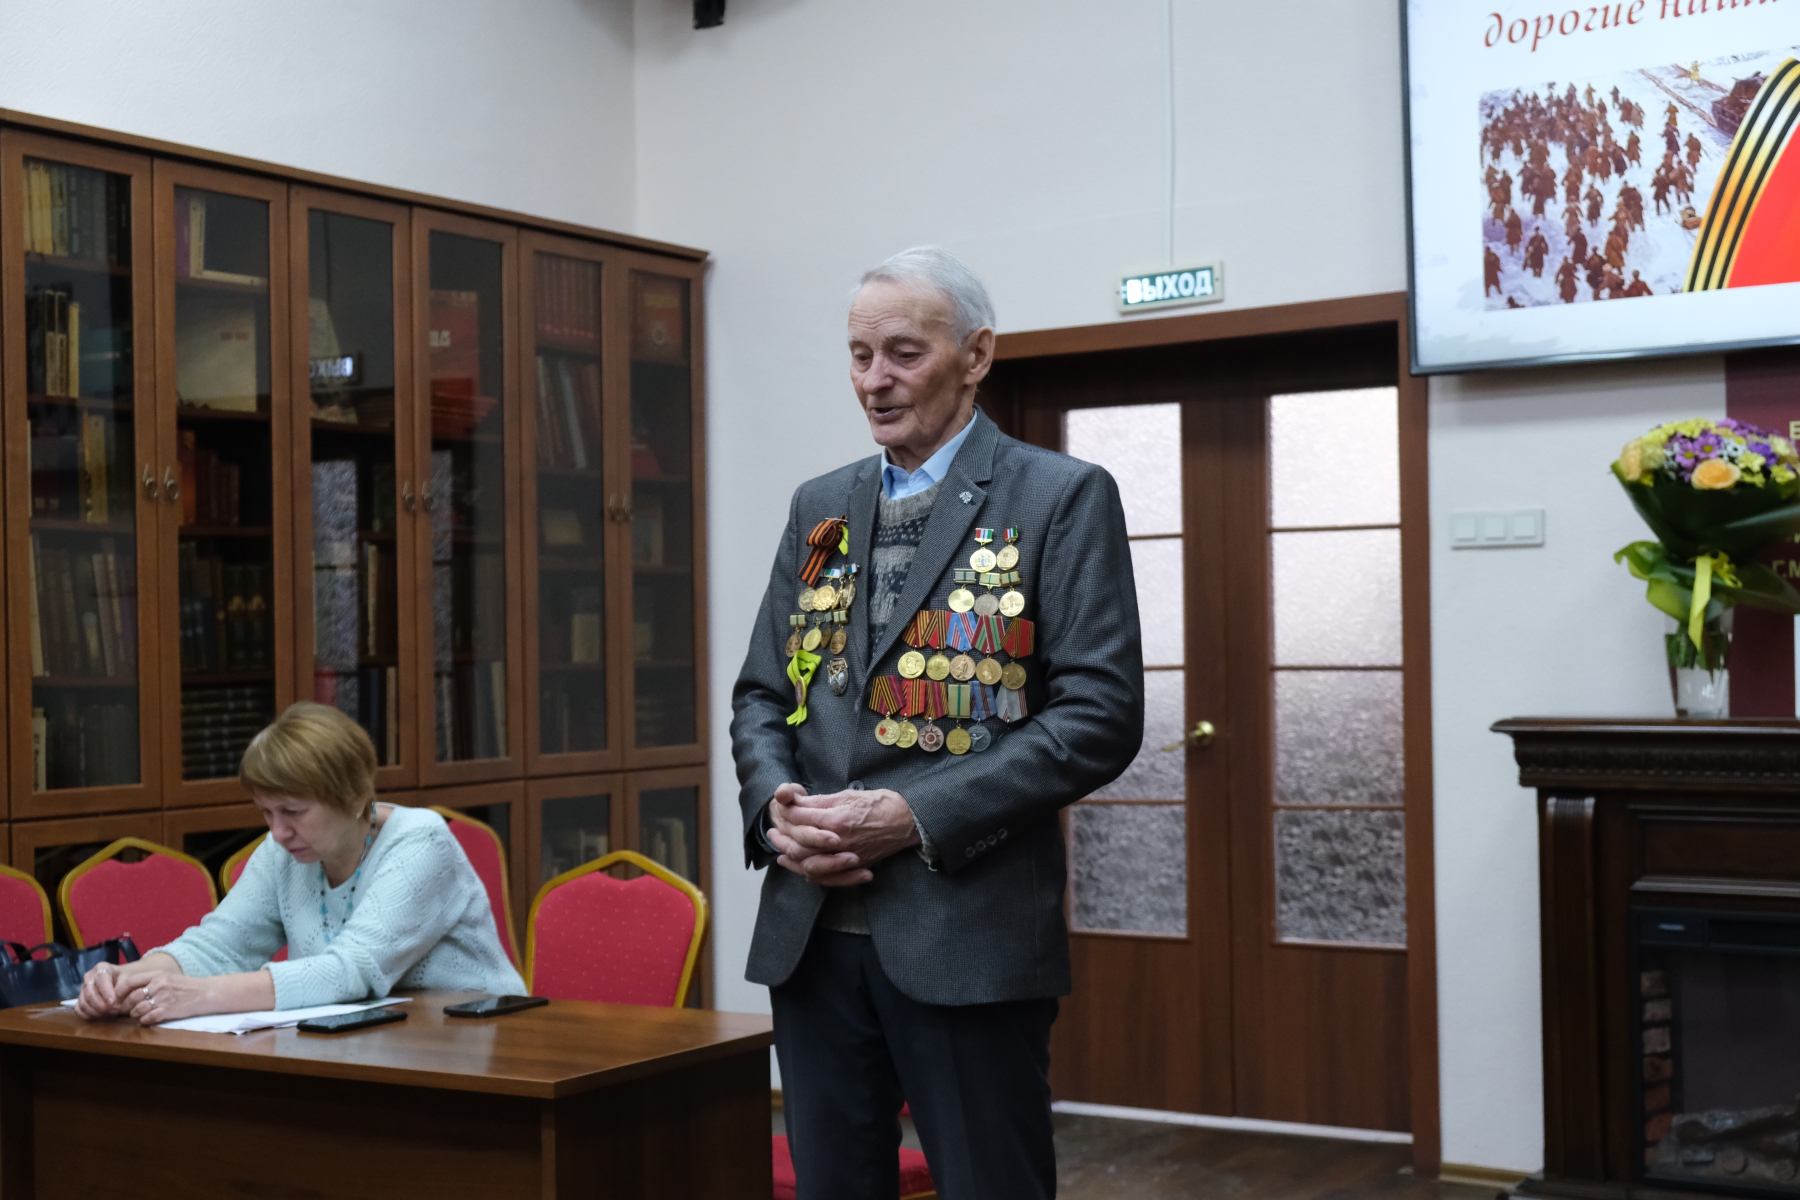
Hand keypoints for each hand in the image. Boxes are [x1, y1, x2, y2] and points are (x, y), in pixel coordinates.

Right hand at [75, 960, 132, 1018]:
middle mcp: (89, 976)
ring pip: (83, 1002)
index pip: (101, 980)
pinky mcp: (80, 998)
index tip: (113, 1003)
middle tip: (113, 1012)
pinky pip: (78, 1008)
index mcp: (102, 968)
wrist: (125, 981)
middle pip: (90, 993)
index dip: (106, 993)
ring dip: (95, 1011)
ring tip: (108, 1015)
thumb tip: (115, 1003)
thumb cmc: (128, 979)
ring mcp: (83, 988)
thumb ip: (123, 990)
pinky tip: (99, 1016)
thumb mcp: (130, 980)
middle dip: (101, 1005)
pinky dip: (87, 1014)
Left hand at [118, 969, 212, 1026]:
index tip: (116, 998)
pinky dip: (144, 1020)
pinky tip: (146, 1020)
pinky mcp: (168, 1010)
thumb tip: (131, 990)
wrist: (207, 993)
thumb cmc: (188, 986)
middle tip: (123, 1010)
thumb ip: (151, 981)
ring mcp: (163, 998)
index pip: (131, 982)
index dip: (119, 991)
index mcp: (158, 975)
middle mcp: (159, 985)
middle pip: (132, 997)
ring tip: (136, 1015)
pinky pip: (148, 1018)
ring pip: (138, 1009)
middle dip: (125, 1006)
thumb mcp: (169, 977)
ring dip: (134, 1014)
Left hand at [769, 786, 919, 886]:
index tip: (780, 809)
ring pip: (809, 864)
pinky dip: (812, 876)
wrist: (907, 821)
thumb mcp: (848, 795)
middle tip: (772, 833)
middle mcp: (838, 842)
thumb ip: (821, 802)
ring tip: (780, 852)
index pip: (799, 818)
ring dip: (792, 859)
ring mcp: (846, 857)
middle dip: (781, 838)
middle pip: (799, 845)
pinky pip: (828, 878)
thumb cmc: (880, 803)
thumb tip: (798, 802)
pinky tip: (802, 870)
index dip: (786, 812)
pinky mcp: (853, 867)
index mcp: (836, 819)